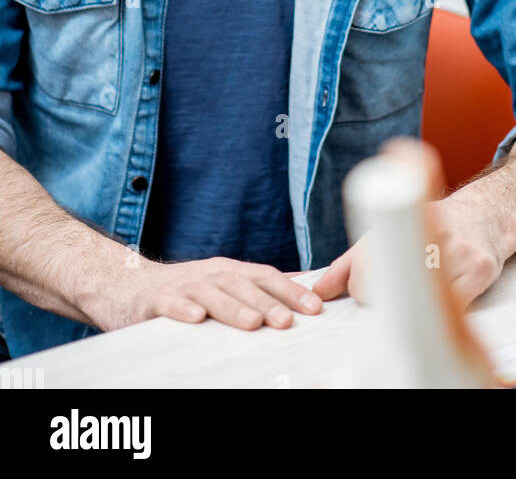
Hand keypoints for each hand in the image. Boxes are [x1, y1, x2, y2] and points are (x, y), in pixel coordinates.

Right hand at [87, 254, 322, 333]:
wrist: (123, 284)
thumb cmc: (181, 291)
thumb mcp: (220, 284)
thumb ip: (255, 288)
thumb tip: (302, 290)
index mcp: (228, 271)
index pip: (265, 277)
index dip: (291, 290)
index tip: (314, 308)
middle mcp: (209, 274)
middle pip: (243, 285)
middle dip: (268, 303)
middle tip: (289, 321)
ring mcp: (181, 286)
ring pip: (211, 294)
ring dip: (234, 307)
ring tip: (253, 323)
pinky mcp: (154, 301)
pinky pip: (170, 304)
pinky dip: (183, 310)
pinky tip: (197, 320)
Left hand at [313, 192, 507, 308]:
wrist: (485, 215)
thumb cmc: (428, 226)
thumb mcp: (387, 233)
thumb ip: (350, 264)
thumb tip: (319, 290)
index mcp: (401, 220)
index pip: (367, 271)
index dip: (362, 288)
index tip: (367, 289)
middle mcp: (430, 231)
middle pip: (396, 286)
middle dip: (389, 298)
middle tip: (396, 293)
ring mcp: (458, 251)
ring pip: (425, 301)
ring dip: (417, 306)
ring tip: (420, 292)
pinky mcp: (480, 271)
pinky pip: (454, 307)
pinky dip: (443, 311)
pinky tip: (443, 296)